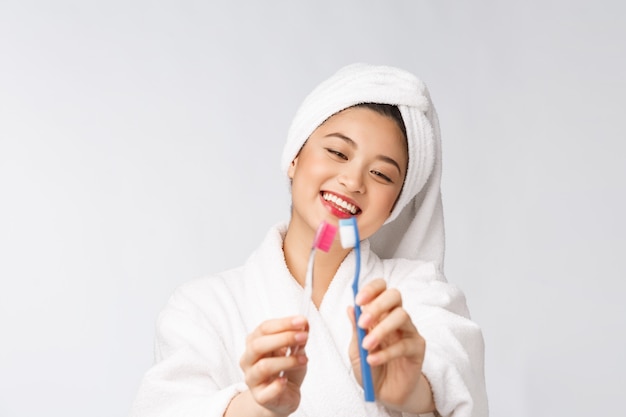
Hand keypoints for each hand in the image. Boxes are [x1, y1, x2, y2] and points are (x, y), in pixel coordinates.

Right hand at [237, 315, 308, 416]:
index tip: (302, 321)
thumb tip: (304, 323)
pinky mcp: (260, 397)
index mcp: (254, 343)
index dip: (283, 324)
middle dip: (283, 338)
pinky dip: (277, 386)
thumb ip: (298, 338)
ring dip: (286, 361)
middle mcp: (249, 360)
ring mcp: (252, 379)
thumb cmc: (286, 370)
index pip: (264, 328)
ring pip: (263, 367)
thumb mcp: (295, 351)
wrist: (282, 397)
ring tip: (304, 359)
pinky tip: (285, 380)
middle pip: (258, 345)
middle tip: (304, 336)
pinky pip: (266, 392)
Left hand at [347, 279, 433, 412]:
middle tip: (363, 323)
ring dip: (381, 330)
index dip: (371, 289)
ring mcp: (408, 331)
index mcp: (379, 313)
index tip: (358, 300)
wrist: (383, 393)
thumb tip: (351, 307)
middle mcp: (395, 318)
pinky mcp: (418, 348)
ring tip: (366, 346)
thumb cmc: (369, 368)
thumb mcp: (356, 349)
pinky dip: (386, 353)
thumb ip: (356, 330)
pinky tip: (373, 361)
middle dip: (378, 305)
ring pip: (402, 316)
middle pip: (395, 295)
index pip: (381, 289)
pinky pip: (405, 344)